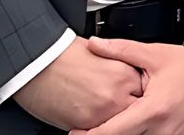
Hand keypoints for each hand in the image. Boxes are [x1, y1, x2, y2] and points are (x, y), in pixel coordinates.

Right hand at [12, 36, 143, 129]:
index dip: (140, 95)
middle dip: (133, 110)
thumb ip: (123, 70)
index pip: (145, 92)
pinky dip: (100, 126)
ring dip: (119, 120)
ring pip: (122, 124)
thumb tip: (134, 80)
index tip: (137, 96)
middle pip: (137, 110)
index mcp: (125, 74)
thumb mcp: (104, 57)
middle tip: (125, 108)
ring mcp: (102, 112)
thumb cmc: (64, 56)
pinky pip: (101, 130)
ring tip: (109, 112)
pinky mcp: (85, 124)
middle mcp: (117, 94)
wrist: (37, 63)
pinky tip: (94, 118)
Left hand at [70, 39, 183, 134]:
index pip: (112, 131)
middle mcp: (165, 130)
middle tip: (97, 128)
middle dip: (109, 134)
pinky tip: (145, 127)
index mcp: (154, 110)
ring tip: (122, 125)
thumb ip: (122, 51)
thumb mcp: (156, 55)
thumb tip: (95, 44)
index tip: (76, 132)